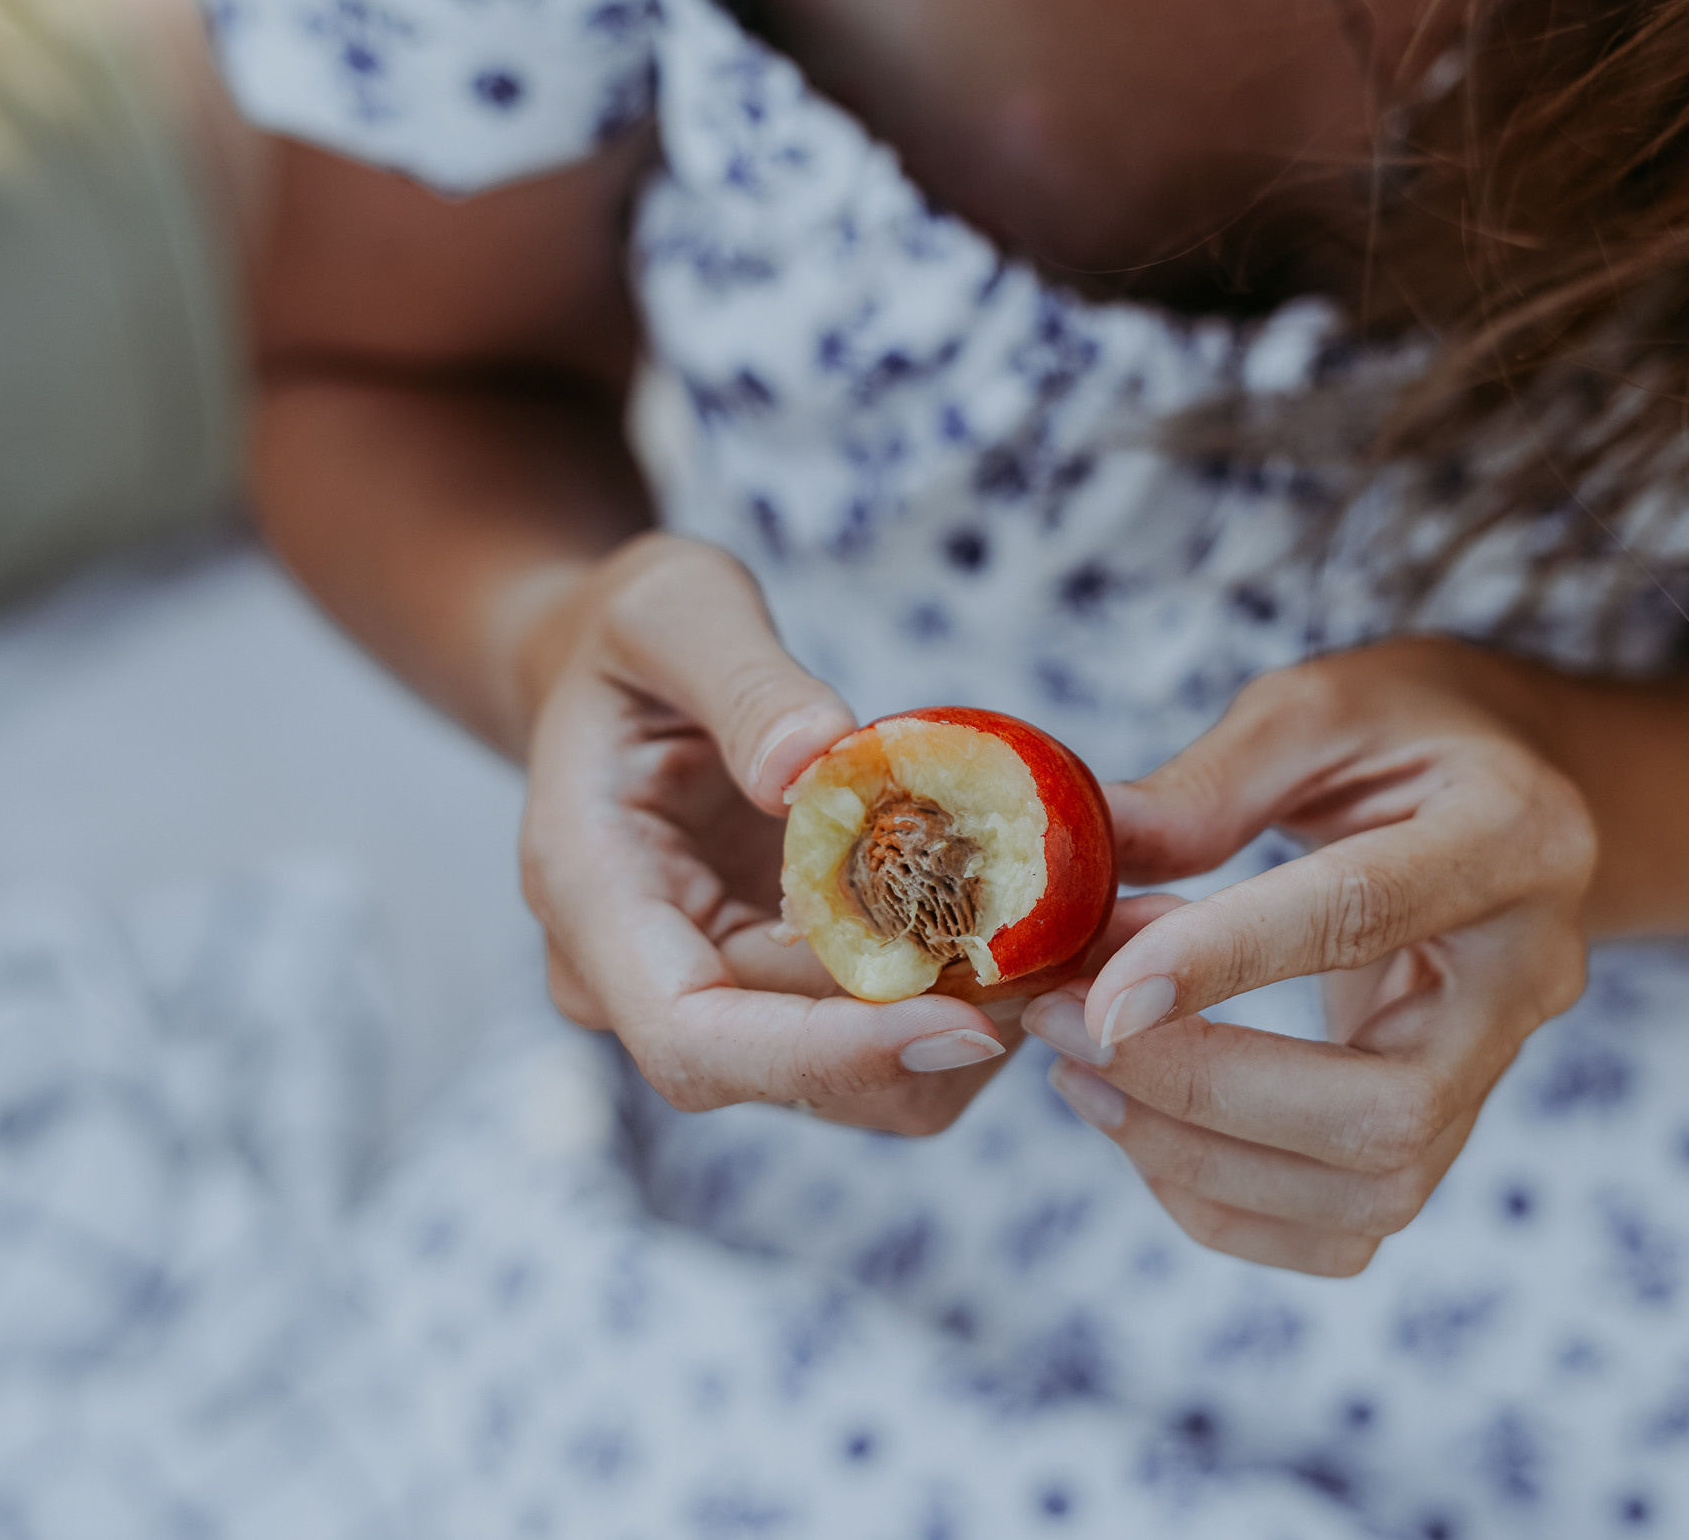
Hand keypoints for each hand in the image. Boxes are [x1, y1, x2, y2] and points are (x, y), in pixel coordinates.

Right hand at [519, 535, 1081, 1133]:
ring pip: (862, 1078)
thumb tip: (809, 765)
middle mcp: (640, 982)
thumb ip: (740, 680)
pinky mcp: (782, 992)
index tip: (963, 1022)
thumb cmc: (630, 637)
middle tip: (1089, 954)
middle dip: (944, 1029)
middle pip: (799, 1077)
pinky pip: (885, 1027)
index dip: (829, 1055)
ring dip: (982, 1020)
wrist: (613, 675)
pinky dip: (975, 991)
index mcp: (592, 899)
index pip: (697, 1041)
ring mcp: (715, 996)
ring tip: (1096, 934)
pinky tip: (1052, 923)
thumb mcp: (674, 610)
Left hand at [1018, 641, 1595, 1273]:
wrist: (1518, 785)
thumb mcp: (1317, 707)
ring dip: (1198, 1157)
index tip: (1098, 993)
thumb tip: (1076, 862)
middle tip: (1065, 1026)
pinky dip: (1226, 1205)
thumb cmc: (1412, 729)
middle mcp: (1531, 973)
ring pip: (1373, 1190)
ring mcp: (1501, 1067)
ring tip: (1080, 1070)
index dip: (1221, 963)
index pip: (1362, 916)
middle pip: (1387, 1108)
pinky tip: (1141, 1125)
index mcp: (1515, 834)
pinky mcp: (1455, 1126)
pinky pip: (1349, 1228)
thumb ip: (1206, 786)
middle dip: (1203, 1090)